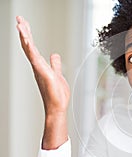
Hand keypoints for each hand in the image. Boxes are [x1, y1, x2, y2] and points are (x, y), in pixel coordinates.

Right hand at [16, 16, 68, 148]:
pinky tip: (28, 41)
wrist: (57, 107)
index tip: (24, 24)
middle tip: (19, 19)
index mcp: (40, 66)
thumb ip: (55, 65)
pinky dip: (31, 50)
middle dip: (24, 32)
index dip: (28, 36)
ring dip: (25, 38)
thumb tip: (54, 55)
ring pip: (30, 51)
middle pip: (29, 46)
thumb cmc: (56, 94)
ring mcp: (39, 70)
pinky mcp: (44, 74)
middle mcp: (37, 67)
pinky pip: (36, 60)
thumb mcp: (57, 74)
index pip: (32, 48)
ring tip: (20, 25)